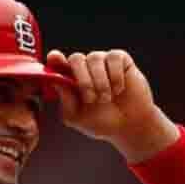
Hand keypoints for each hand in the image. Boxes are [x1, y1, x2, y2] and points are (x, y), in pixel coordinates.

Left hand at [47, 49, 178, 162]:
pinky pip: (113, 57)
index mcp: (70, 80)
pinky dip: (116, 77)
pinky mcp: (120, 59)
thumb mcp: (77, 117)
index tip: (54, 58)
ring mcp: (102, 62)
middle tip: (91, 99)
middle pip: (76, 58)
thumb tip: (54, 80)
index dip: (55, 58)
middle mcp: (84, 67)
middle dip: (83, 80)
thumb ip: (65, 99)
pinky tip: (119, 89)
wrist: (129, 126)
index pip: (58, 63)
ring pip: (94, 58)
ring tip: (106, 99)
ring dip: (100, 82)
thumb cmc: (101, 122)